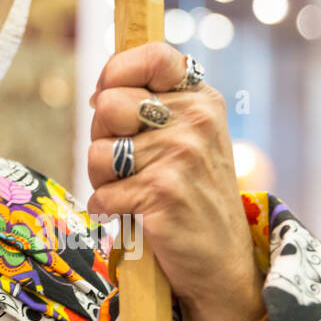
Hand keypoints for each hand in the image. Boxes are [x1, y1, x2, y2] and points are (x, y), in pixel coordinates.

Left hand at [85, 42, 261, 320]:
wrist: (222, 264)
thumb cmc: (191, 193)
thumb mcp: (187, 137)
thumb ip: (151, 106)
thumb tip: (99, 92)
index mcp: (202, 99)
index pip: (153, 56)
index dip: (117, 72)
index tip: (108, 94)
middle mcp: (196, 120)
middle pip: (107, 105)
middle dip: (102, 135)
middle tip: (127, 162)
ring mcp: (181, 155)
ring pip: (97, 152)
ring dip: (103, 178)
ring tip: (133, 191)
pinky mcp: (162, 192)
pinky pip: (101, 192)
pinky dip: (108, 208)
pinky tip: (134, 215)